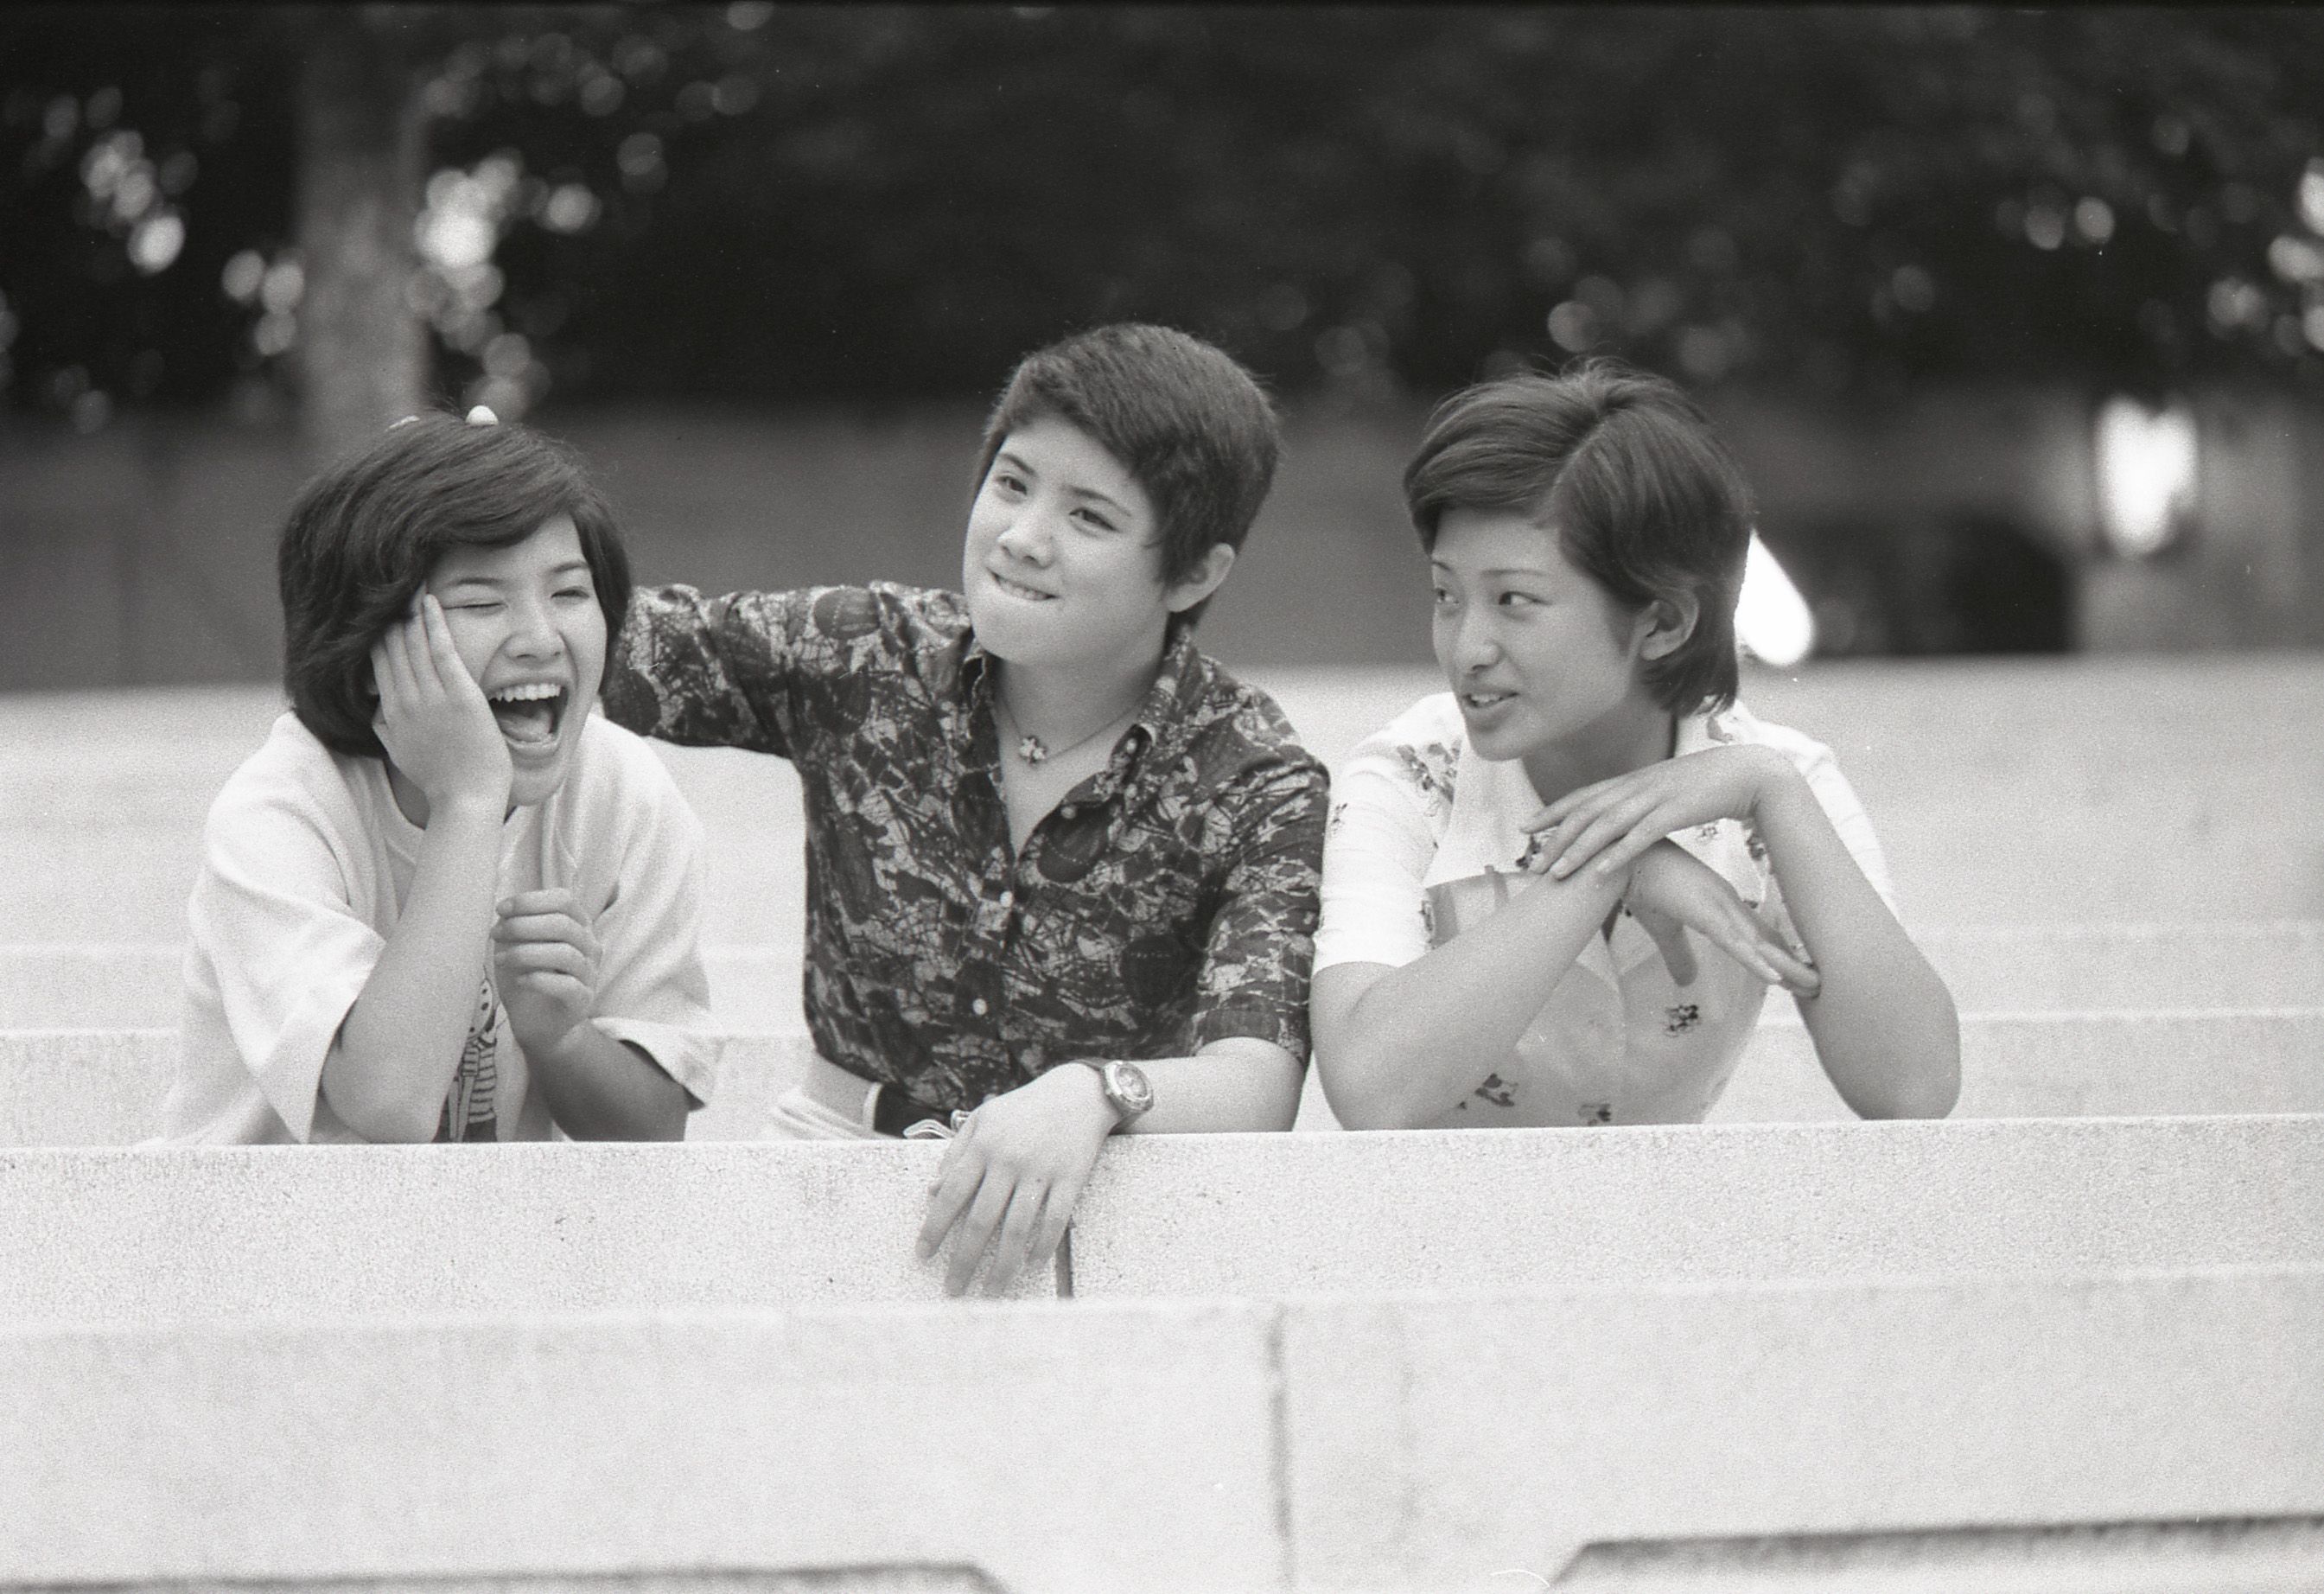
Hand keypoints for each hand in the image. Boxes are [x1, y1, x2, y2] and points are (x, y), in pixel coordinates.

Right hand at [369, 594, 510, 816]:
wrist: (467, 801)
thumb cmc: (441, 780)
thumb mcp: (401, 754)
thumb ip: (385, 729)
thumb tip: (375, 711)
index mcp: (391, 712)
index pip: (378, 662)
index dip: (377, 634)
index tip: (378, 612)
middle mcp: (406, 701)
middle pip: (391, 647)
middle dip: (390, 615)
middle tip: (390, 585)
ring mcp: (432, 698)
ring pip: (413, 644)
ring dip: (410, 611)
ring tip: (410, 583)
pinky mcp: (460, 697)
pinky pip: (442, 652)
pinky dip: (435, 625)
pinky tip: (431, 602)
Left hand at [491, 888, 600, 1057]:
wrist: (538, 1024)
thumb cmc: (528, 979)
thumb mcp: (517, 946)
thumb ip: (516, 927)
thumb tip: (506, 914)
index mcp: (578, 926)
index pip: (564, 900)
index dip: (531, 901)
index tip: (501, 910)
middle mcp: (590, 947)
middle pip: (564, 924)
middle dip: (523, 925)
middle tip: (495, 934)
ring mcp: (590, 974)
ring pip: (565, 953)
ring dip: (525, 952)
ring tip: (499, 960)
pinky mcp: (583, 1000)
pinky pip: (567, 985)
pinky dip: (539, 980)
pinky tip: (519, 981)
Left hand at [916, 1063, 1116, 1296]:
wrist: (1078, 1094)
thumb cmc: (1023, 1109)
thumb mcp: (983, 1120)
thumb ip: (956, 1153)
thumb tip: (931, 1190)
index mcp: (984, 1146)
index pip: (952, 1194)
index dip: (935, 1227)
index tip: (923, 1255)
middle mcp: (1009, 1161)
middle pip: (981, 1220)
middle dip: (964, 1260)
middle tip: (954, 1290)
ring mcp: (1041, 1172)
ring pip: (1017, 1228)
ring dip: (1003, 1266)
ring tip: (992, 1291)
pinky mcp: (1071, 1179)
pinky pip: (1056, 1220)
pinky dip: (1043, 1245)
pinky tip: (1031, 1265)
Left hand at [1525, 744, 1791, 880]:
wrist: (1749, 773)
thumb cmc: (1709, 785)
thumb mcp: (1666, 790)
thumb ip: (1643, 802)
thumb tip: (1625, 820)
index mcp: (1633, 781)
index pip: (1583, 796)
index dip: (1552, 811)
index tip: (1526, 826)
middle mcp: (1637, 786)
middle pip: (1585, 814)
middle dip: (1555, 840)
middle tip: (1533, 864)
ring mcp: (1654, 798)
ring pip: (1605, 826)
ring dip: (1578, 851)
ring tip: (1557, 874)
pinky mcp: (1675, 813)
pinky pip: (1640, 837)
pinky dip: (1618, 854)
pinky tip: (1600, 873)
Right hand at [1624, 840, 1817, 994]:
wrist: (1617, 859)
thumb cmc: (1638, 883)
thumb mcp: (1662, 928)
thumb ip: (1678, 953)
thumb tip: (1688, 981)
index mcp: (1720, 903)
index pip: (1758, 934)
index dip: (1779, 954)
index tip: (1800, 971)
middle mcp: (1727, 903)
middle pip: (1768, 940)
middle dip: (1794, 965)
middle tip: (1821, 985)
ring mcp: (1719, 907)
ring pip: (1759, 946)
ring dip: (1787, 969)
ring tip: (1813, 988)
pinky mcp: (1705, 913)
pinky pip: (1735, 943)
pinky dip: (1756, 962)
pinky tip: (1776, 978)